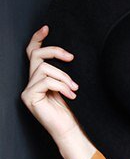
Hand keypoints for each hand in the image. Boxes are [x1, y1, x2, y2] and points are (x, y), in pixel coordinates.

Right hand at [21, 25, 80, 140]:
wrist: (69, 130)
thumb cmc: (70, 111)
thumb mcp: (66, 86)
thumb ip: (61, 73)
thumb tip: (66, 55)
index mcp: (38, 79)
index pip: (33, 54)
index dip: (37, 39)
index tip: (46, 28)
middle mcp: (30, 83)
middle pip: (37, 55)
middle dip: (55, 52)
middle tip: (71, 58)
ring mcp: (28, 90)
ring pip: (44, 69)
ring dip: (63, 77)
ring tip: (73, 90)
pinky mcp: (29, 97)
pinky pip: (46, 81)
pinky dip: (61, 86)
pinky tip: (70, 95)